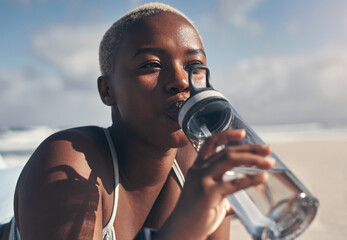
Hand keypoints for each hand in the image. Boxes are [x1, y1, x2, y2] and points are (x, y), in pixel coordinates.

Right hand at [158, 129, 273, 239]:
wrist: (182, 230)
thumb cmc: (196, 215)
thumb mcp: (208, 193)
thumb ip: (223, 186)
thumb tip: (243, 185)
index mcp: (198, 167)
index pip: (211, 143)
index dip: (227, 134)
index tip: (243, 133)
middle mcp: (199, 170)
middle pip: (227, 151)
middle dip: (250, 148)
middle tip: (268, 149)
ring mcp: (203, 180)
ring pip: (230, 159)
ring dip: (253, 159)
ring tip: (268, 163)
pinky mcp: (208, 193)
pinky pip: (234, 183)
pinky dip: (251, 178)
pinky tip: (262, 177)